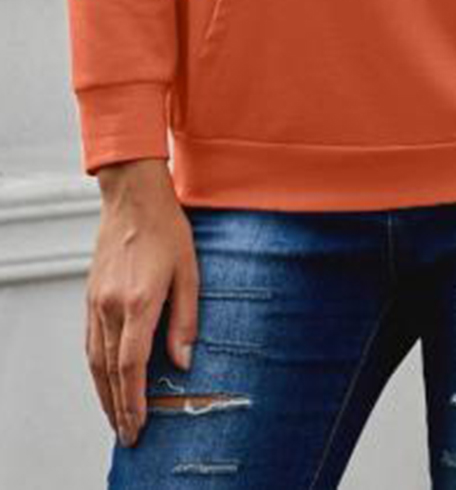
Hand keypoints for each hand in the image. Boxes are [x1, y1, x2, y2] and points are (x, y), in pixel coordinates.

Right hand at [86, 158, 198, 447]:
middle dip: (118, 408)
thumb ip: (186, 318)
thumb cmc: (167, 228)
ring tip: (115, 418)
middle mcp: (111, 306)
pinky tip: (105, 380)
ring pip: (95, 360)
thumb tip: (182, 361)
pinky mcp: (91, 295)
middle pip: (109, 371)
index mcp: (139, 301)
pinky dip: (96, 368)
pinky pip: (90, 342)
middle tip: (128, 435)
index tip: (139, 425)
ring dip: (104, 393)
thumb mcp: (190, 270)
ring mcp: (96, 301)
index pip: (131, 365)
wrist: (133, 196)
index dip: (134, 400)